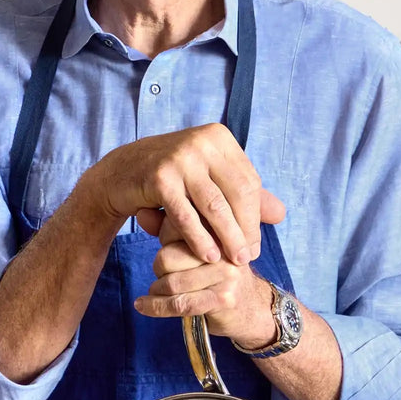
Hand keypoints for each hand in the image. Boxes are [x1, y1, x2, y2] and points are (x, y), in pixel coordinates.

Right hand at [87, 124, 279, 266]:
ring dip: (227, 238)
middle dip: (245, 230)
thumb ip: (243, 195)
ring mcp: (181, 157)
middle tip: (246, 258)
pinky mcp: (160, 177)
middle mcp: (203, 141)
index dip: (255, 218)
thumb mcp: (209, 180)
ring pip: (215, 206)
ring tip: (233, 261)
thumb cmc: (171, 179)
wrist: (119, 175)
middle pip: (238, 193)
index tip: (254, 245)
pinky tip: (208, 255)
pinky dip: (199, 238)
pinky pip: (187, 215)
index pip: (249, 182)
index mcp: (219, 138)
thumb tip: (281, 214)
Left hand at [134, 239, 276, 347]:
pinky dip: (155, 307)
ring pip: (172, 283)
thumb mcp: (201, 248)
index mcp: (218, 229)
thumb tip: (141, 214)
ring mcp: (225, 274)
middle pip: (168, 257)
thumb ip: (173, 231)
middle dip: (158, 268)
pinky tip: (143, 306)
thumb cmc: (219, 276)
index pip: (177, 226)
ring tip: (155, 292)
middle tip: (162, 274)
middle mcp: (224, 248)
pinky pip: (179, 304)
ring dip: (156, 291)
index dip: (165, 238)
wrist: (253, 309)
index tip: (167, 248)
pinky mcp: (223, 298)